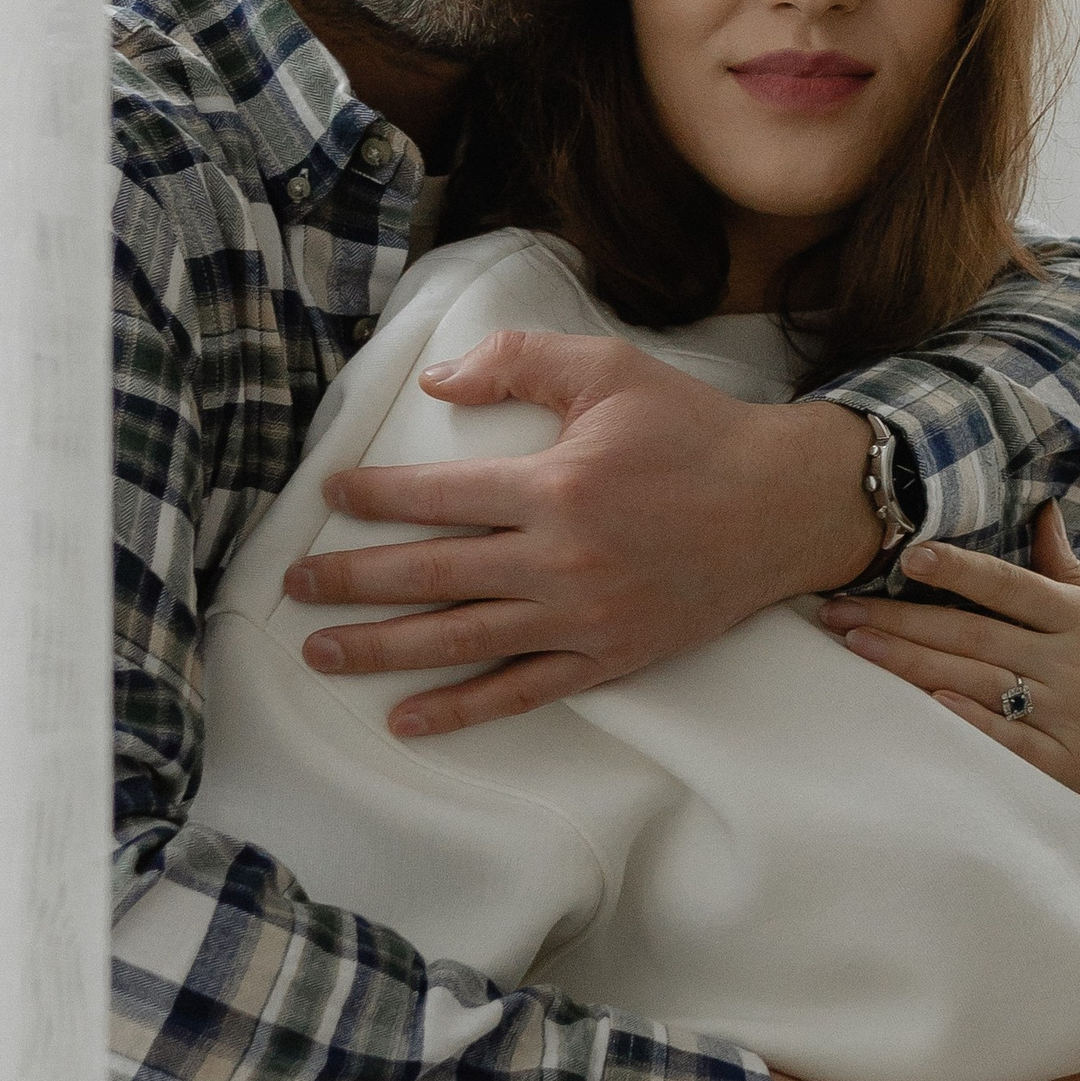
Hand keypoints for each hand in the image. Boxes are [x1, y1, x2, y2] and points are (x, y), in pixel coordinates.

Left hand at [282, 332, 882, 738]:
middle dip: (353, 581)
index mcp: (556, 485)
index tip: (331, 496)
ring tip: (322, 651)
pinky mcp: (609, 656)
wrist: (784, 505)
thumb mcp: (611, 369)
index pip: (438, 494)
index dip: (375, 497)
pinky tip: (407, 718)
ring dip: (382, 649)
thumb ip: (520, 362)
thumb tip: (438, 379)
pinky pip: (521, 690)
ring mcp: (583, 618)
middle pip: (431, 576)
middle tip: (295, 584)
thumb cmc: (697, 431)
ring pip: (461, 640)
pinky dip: (461, 709)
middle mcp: (561, 559)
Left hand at [820, 509, 1079, 955]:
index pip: (1011, 584)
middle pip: (970, 632)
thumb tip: (1041, 515)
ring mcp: (1072, 719)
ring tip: (852, 644)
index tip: (903, 553)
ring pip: (973, 681)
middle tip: (834, 606)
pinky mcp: (1072, 771)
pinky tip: (919, 702)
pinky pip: (1006, 741)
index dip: (954, 567)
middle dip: (896, 618)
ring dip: (906, 662)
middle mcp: (1076, 664)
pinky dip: (963, 719)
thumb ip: (1076, 575)